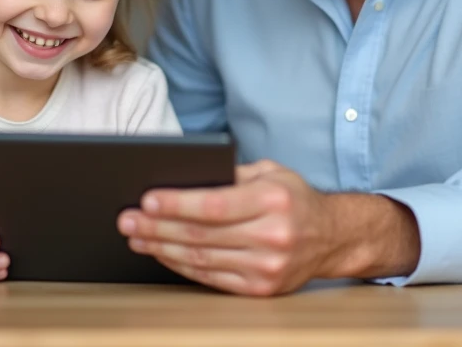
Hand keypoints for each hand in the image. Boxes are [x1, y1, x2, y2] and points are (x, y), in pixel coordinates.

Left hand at [116, 160, 340, 295]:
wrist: (334, 237)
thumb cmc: (296, 199)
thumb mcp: (271, 172)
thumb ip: (232, 174)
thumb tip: (185, 178)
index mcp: (274, 200)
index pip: (215, 204)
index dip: (177, 204)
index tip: (147, 200)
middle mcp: (273, 235)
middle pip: (202, 234)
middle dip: (157, 227)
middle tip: (128, 220)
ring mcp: (267, 266)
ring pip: (201, 258)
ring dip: (162, 248)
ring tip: (136, 237)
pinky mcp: (261, 288)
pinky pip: (211, 277)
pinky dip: (181, 266)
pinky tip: (162, 253)